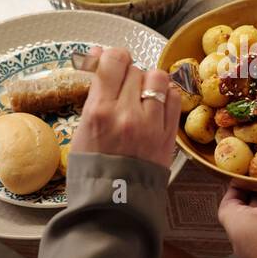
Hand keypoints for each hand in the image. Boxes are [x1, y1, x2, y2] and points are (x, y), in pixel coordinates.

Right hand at [70, 46, 180, 169]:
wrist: (114, 202)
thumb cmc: (92, 167)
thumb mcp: (82, 127)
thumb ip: (94, 92)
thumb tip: (100, 55)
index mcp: (99, 111)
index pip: (113, 61)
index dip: (112, 57)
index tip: (110, 62)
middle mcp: (127, 114)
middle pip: (135, 68)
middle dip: (128, 74)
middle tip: (122, 89)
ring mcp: (151, 124)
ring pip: (158, 78)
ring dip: (149, 81)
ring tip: (140, 96)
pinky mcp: (168, 135)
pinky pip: (174, 97)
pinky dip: (166, 95)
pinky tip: (156, 106)